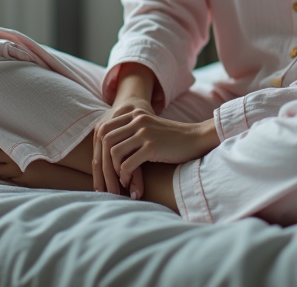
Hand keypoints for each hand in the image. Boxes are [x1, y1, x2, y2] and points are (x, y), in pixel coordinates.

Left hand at [100, 111, 218, 192]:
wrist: (196, 138)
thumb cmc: (172, 139)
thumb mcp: (149, 129)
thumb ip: (131, 133)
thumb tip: (109, 151)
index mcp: (134, 114)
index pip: (105, 129)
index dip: (100, 148)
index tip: (102, 165)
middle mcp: (137, 120)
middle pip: (106, 140)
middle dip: (103, 162)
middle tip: (107, 178)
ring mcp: (144, 132)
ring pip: (114, 152)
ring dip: (113, 170)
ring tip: (120, 180)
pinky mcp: (151, 146)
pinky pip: (127, 164)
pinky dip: (125, 175)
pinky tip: (129, 182)